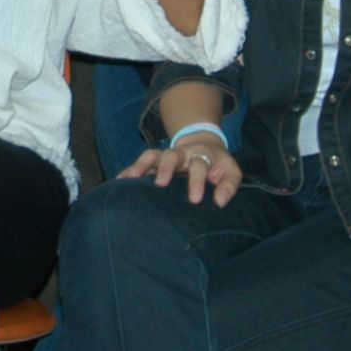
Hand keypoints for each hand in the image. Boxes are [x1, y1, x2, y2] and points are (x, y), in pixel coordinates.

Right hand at [125, 135, 241, 206]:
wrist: (205, 149)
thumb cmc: (218, 166)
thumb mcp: (231, 172)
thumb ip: (229, 185)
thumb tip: (220, 202)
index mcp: (201, 155)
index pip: (198, 165)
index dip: (196, 181)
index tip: (195, 199)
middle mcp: (181, 154)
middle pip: (172, 155)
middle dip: (166, 168)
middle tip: (161, 184)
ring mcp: (166, 157)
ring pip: (151, 156)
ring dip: (141, 166)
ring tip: (131, 179)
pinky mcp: (154, 164)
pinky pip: (139, 164)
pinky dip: (129, 171)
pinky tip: (120, 182)